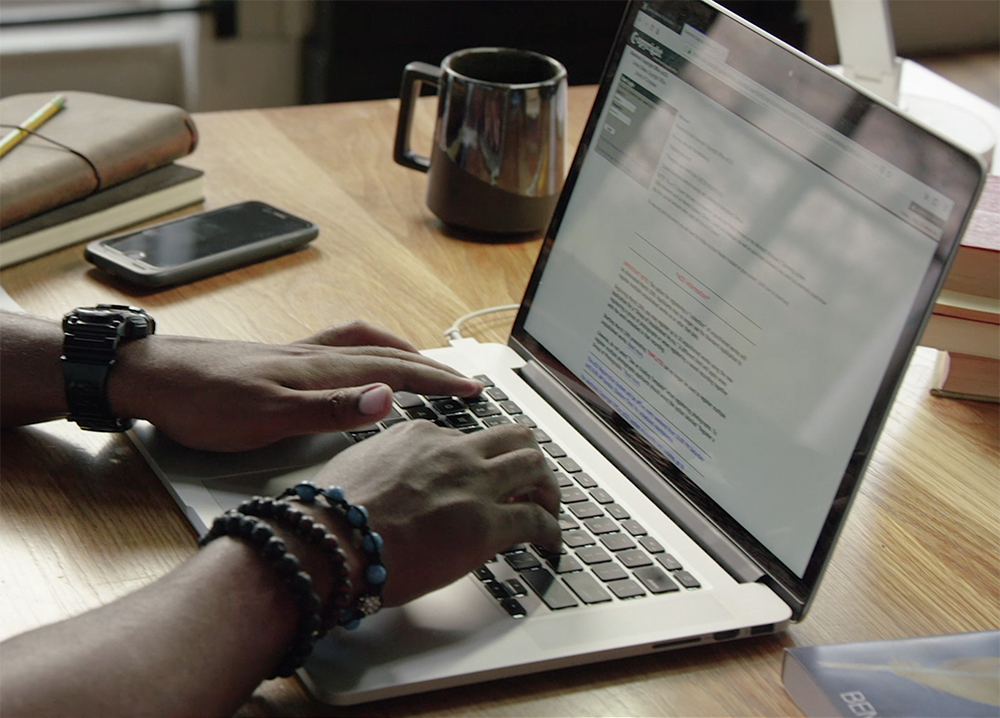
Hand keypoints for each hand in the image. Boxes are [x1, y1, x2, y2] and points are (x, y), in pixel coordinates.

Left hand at [108, 320, 481, 450]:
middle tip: (464, 378)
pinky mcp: (279, 362)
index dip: (438, 380)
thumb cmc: (203, 402)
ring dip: (401, 352)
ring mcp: (297, 356)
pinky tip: (355, 364)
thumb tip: (389, 396)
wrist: (151, 378)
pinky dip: (364, 350)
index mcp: (320, 370)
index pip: (395, 369)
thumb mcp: (268, 416)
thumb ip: (331, 408)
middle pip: (387, 353)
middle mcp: (315, 356)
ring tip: (422, 363)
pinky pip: (338, 348)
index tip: (474, 389)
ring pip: (364, 346)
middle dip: (430, 365)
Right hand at [314, 420, 560, 605]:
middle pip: (513, 437)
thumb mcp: (358, 466)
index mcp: (420, 436)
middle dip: (527, 458)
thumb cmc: (333, 517)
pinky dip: (550, 529)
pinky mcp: (487, 523)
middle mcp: (453, 452)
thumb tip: (391, 481)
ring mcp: (473, 484)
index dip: (478, 461)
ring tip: (548, 507)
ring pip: (534, 465)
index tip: (481, 477)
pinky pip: (536, 519)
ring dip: (547, 487)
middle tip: (531, 481)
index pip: (466, 440)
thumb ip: (386, 464)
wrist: (332, 543)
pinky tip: (550, 540)